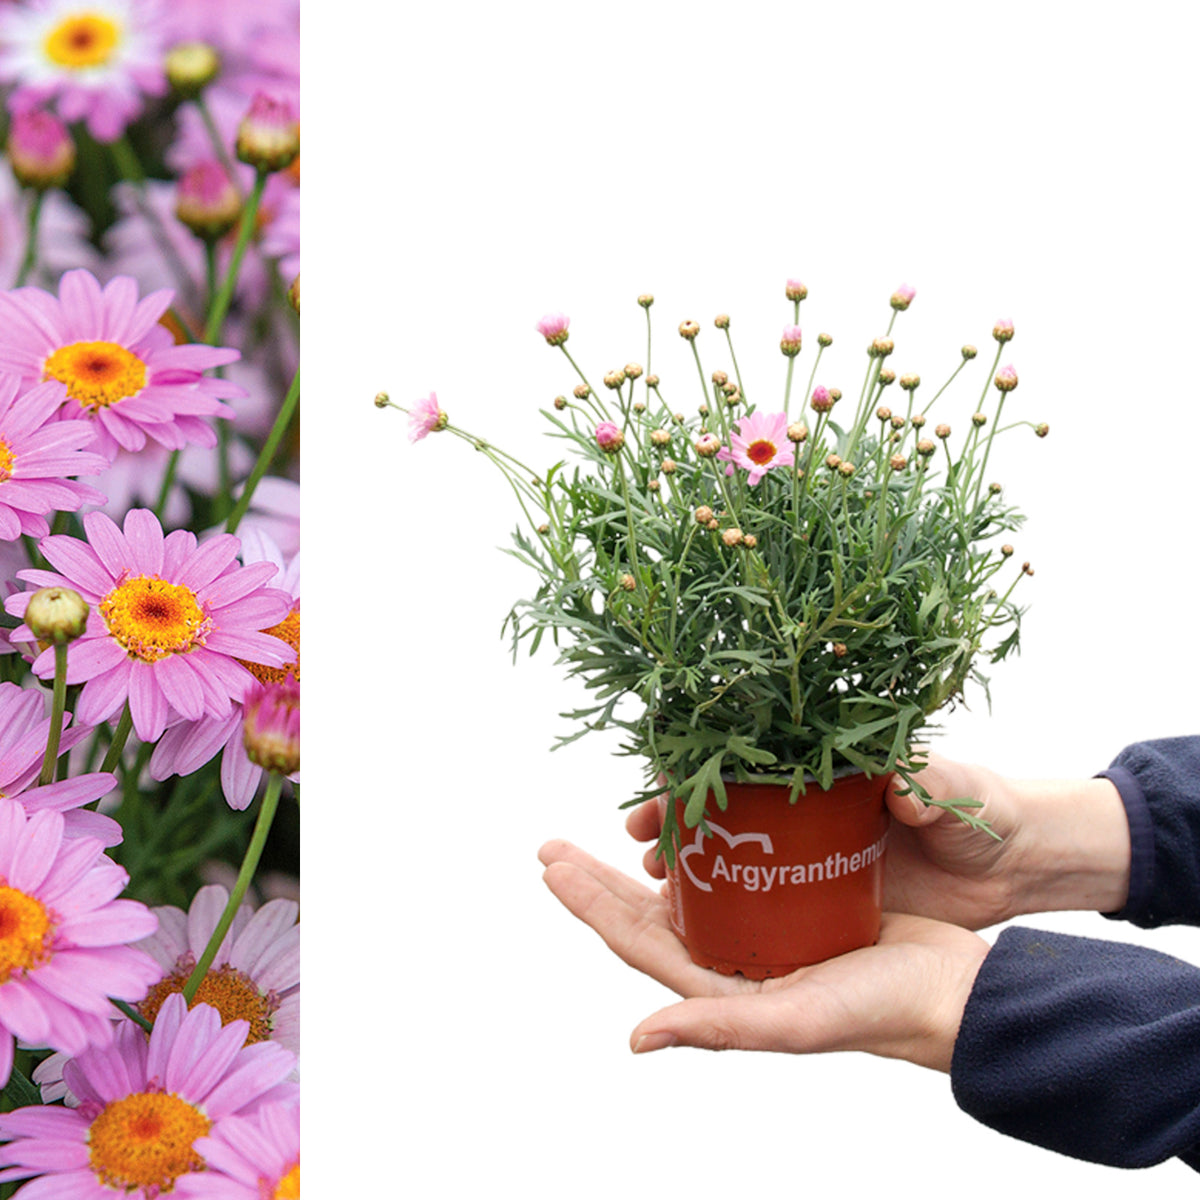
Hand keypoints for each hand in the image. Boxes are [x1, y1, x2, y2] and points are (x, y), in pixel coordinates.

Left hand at [539, 839, 988, 1071]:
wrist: (952, 989)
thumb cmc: (876, 1012)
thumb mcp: (792, 1021)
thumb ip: (716, 1027)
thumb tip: (636, 1039)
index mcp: (720, 985)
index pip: (635, 938)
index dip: (589, 903)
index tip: (551, 864)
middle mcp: (734, 956)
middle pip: (647, 911)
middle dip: (596, 878)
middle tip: (552, 843)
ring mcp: (764, 926)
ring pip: (687, 885)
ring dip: (645, 859)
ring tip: (612, 827)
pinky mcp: (798, 897)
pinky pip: (738, 865)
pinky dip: (709, 844)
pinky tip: (695, 819)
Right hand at [627, 753, 1130, 929]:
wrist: (1022, 858)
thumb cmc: (986, 811)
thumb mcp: (957, 792)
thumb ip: (931, 783)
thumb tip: (900, 785)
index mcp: (824, 771)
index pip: (739, 770)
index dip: (689, 784)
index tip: (649, 801)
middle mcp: (807, 809)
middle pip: (719, 813)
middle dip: (668, 823)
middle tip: (633, 840)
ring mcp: (815, 853)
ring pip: (733, 854)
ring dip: (688, 862)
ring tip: (652, 880)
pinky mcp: (829, 891)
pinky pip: (768, 893)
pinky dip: (729, 898)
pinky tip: (701, 914)